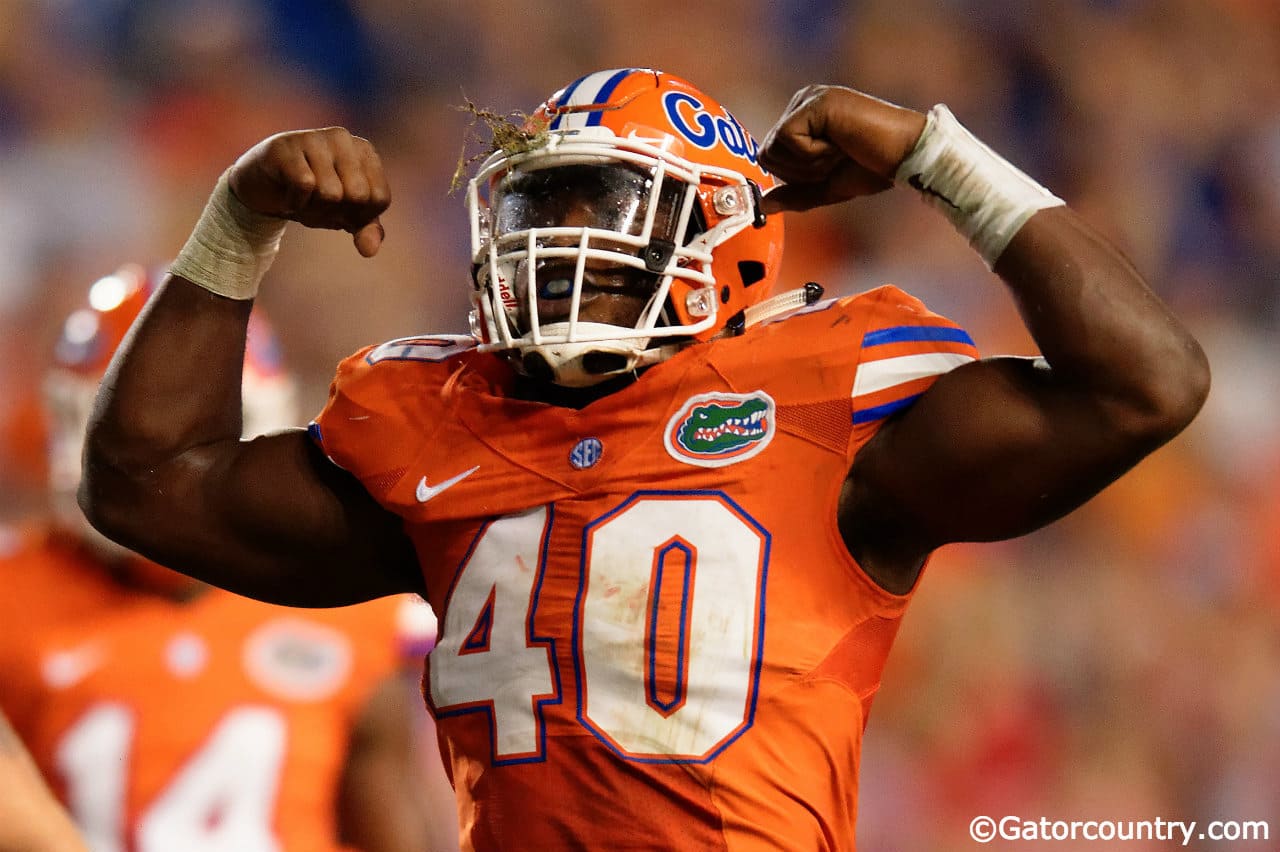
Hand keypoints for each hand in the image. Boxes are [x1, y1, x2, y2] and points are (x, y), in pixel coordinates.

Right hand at [228, 127, 390, 257]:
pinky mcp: (285, 146)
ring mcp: (314, 138)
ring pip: (331, 193)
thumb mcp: (345, 216)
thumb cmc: (311, 197)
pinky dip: (295, 202)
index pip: (380, 198)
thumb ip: (366, 230)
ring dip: (313, 208)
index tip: (339, 206)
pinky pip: (304, 186)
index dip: (359, 215)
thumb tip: (370, 250)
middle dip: (336, 212)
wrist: (261, 187)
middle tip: (316, 202)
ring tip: (302, 197)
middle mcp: (343, 138)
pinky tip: (287, 193)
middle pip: (358, 196)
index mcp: (365, 152)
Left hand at [759, 86, 926, 213]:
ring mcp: (808, 99)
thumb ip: (794, 194)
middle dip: (800, 172)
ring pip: (774, 148)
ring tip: (841, 150)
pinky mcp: (815, 103)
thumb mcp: (824, 187)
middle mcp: (802, 103)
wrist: (905, 158)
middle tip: (837, 159)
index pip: (771, 157)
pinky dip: (813, 155)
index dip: (797, 176)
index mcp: (802, 118)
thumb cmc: (871, 169)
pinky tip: (841, 143)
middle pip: (767, 154)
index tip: (833, 166)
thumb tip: (763, 204)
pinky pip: (787, 140)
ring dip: (808, 164)